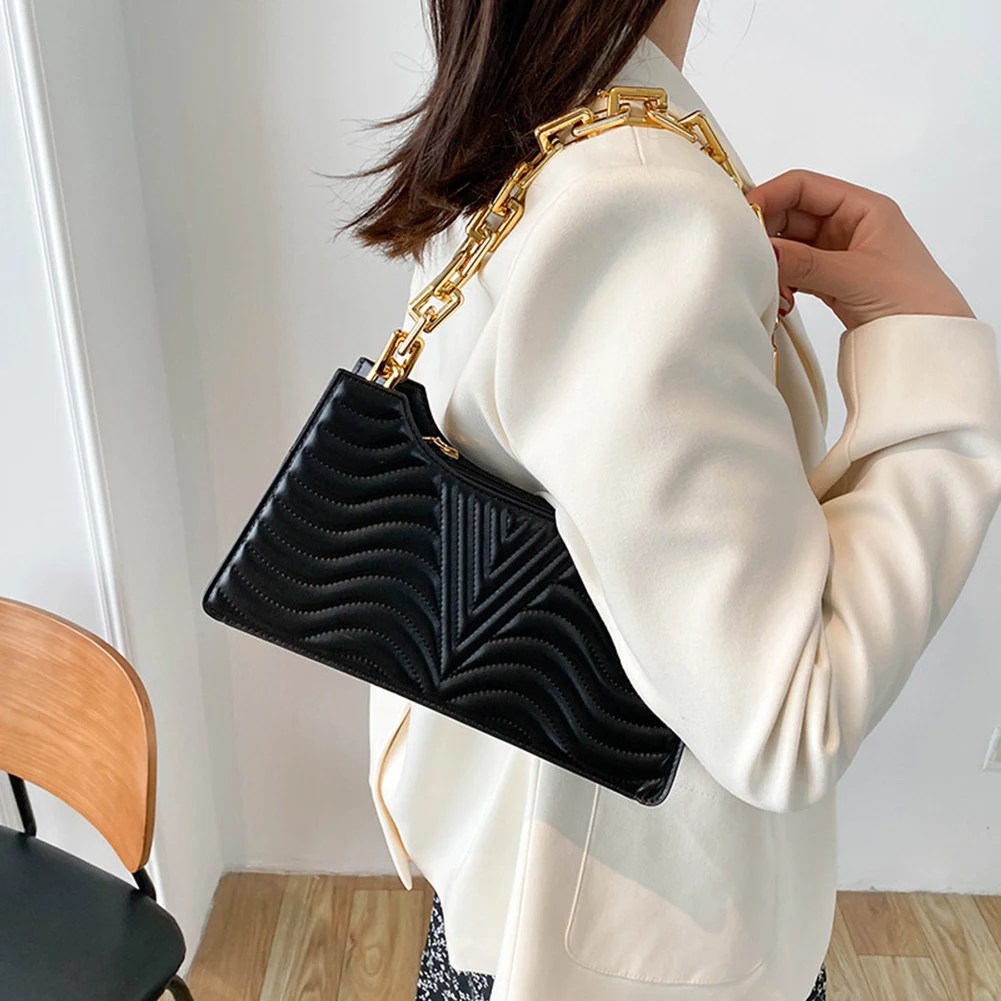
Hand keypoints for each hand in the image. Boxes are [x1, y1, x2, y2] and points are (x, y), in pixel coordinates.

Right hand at [745, 169, 975, 330]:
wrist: (931, 342)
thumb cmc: (914, 301)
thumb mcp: (854, 277)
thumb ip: (805, 263)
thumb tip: (762, 252)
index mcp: (862, 207)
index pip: (804, 187)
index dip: (770, 196)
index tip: (741, 218)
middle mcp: (848, 224)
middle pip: (791, 215)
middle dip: (767, 235)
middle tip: (750, 259)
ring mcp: (837, 253)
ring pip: (789, 246)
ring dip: (774, 264)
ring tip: (770, 287)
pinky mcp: (830, 280)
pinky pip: (794, 271)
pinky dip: (782, 282)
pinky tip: (781, 299)